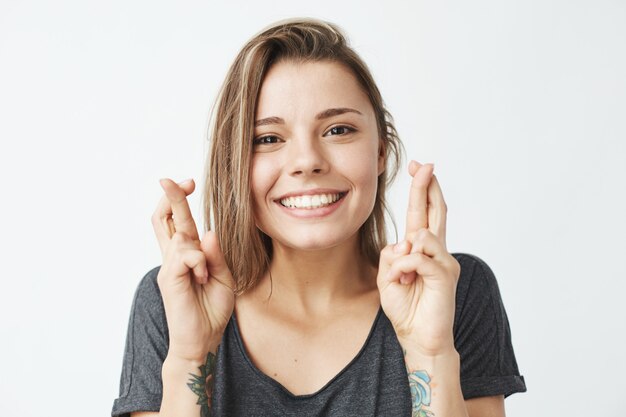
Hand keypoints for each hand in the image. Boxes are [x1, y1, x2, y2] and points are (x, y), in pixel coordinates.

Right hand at [152, 178, 235, 360]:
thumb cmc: (211, 311)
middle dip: (170, 197)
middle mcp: (173, 258)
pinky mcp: (169, 279)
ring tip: (206, 276)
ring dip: (200, 251)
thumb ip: (217, 256)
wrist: (201, 341)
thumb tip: (210, 232)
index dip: (178, 200)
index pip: (176, 222)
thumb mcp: (224, 278)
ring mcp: (169, 268)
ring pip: (181, 238)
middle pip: (165, 219)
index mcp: (186, 257)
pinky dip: (198, 263)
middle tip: (171, 180)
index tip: (188, 183)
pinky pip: (185, 256)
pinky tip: (202, 279)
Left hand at [377, 161, 460, 355]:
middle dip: (427, 186)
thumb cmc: (405, 308)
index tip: (418, 167)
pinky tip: (404, 283)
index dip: (421, 189)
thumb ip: (390, 256)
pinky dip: (403, 269)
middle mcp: (436, 251)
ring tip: (402, 279)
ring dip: (402, 256)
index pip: (423, 212)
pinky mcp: (445, 275)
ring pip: (421, 234)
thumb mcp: (387, 277)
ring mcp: (443, 261)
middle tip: (425, 164)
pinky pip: (417, 258)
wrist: (419, 338)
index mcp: (422, 249)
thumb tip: (404, 242)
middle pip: (435, 210)